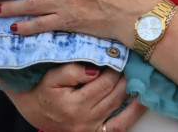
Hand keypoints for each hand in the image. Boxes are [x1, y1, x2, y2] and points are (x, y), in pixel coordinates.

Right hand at [3, 62, 147, 131]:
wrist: (34, 110)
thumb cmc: (43, 90)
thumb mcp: (51, 77)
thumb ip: (71, 71)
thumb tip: (94, 69)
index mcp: (73, 106)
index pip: (104, 82)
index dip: (115, 66)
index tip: (121, 53)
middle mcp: (84, 120)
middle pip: (115, 93)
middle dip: (126, 75)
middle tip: (134, 59)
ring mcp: (91, 129)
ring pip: (120, 106)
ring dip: (133, 89)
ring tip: (141, 72)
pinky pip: (121, 126)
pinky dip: (135, 112)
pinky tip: (143, 98)